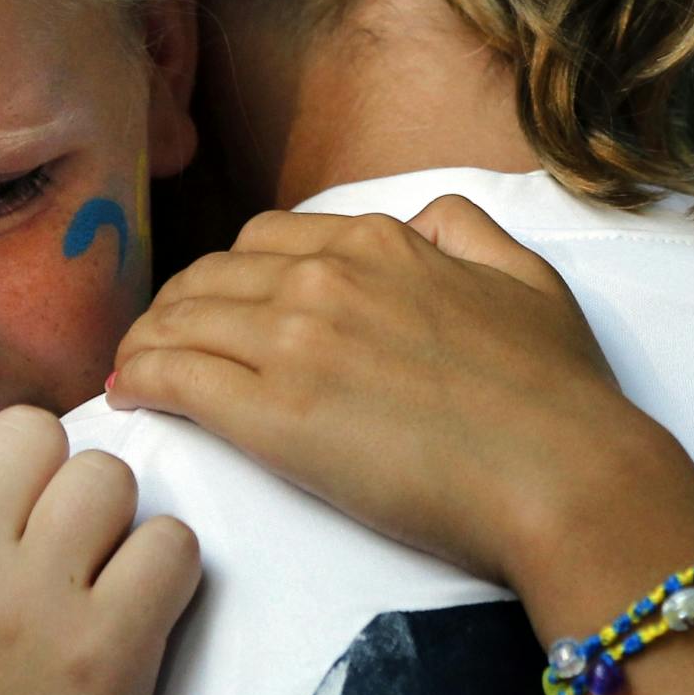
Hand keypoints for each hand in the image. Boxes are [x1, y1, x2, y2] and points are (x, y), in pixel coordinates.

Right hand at [0, 407, 199, 694]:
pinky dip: (168, 567)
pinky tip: (143, 610)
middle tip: (59, 541)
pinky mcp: (109, 653)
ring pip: (107, 477)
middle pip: (32, 433)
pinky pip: (170, 546)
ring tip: (104, 574)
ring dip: (115, 518)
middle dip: (52, 475)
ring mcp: (38, 607)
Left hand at [106, 197, 693, 602]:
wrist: (563, 472)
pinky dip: (141, 377)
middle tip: (166, 340)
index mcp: (382, 243)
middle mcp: (326, 277)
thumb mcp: (526, 278)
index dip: (234, 274)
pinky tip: (130, 393)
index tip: (220, 304)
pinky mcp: (271, 416)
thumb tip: (424, 222)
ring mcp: (294, 342)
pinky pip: (175, 377)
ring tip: (138, 368)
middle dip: (181, 304)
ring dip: (150, 340)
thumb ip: (466, 232)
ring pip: (182, 320)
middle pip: (213, 276)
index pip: (269, 241)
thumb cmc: (558, 391)